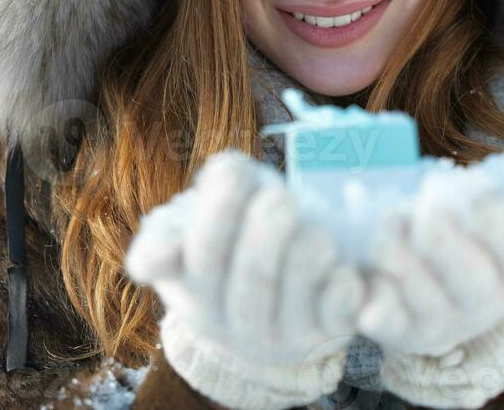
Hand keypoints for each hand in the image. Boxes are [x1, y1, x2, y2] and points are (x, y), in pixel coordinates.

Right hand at [125, 149, 365, 407]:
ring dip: (308, 253)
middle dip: (269, 230)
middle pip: (253, 277)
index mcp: (193, 285)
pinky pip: (335, 317)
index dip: (220, 209)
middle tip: (280, 198)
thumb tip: (160, 255)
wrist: (266, 305)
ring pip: (296, 297)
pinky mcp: (323, 335)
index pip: (200, 252)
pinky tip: (343, 267)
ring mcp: (279, 334)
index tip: (234, 169)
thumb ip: (171, 226)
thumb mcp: (192, 227)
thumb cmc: (229, 244)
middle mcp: (231, 320)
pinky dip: (342, 288)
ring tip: (314, 227)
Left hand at [357, 140, 503, 358]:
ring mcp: (439, 322)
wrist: (428, 293)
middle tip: (426, 199)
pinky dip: (376, 307)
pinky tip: (368, 298)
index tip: (479, 190)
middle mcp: (481, 305)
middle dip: (445, 233)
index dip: (503, 222)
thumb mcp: (501, 225)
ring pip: (420, 290)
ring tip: (388, 215)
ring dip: (398, 246)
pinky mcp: (397, 331)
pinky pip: (385, 320)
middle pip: (470, 278)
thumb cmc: (467, 243)